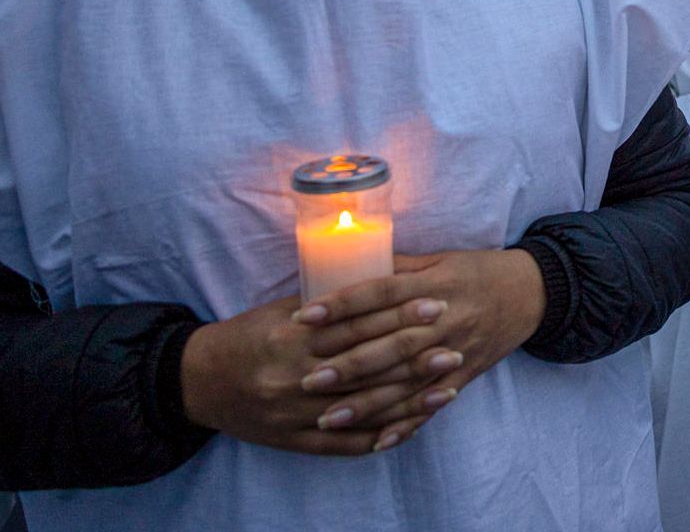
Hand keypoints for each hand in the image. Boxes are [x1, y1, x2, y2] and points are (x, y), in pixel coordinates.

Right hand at [179, 293, 458, 455]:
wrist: (197, 382)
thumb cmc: (246, 336)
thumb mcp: (280, 311)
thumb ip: (327, 303)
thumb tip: (379, 281)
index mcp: (292, 336)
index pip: (358, 323)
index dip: (399, 314)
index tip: (436, 303)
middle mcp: (294, 376)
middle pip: (367, 366)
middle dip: (414, 358)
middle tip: (455, 347)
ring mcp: (295, 413)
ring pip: (363, 409)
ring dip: (410, 400)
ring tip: (448, 389)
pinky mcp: (294, 440)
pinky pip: (344, 444)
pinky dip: (380, 436)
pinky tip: (413, 428)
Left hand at [294, 250, 545, 443]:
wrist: (533, 292)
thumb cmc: (479, 270)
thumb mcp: (440, 259)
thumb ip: (396, 267)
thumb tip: (347, 267)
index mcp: (436, 284)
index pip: (381, 294)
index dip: (342, 304)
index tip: (304, 316)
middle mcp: (446, 319)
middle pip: (390, 344)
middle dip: (347, 364)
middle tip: (306, 379)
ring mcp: (457, 351)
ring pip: (407, 382)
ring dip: (367, 403)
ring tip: (327, 418)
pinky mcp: (466, 375)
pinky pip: (433, 404)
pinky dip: (407, 423)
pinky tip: (378, 441)